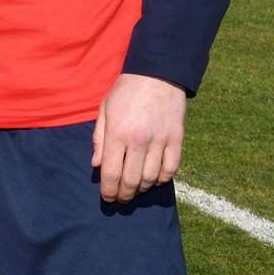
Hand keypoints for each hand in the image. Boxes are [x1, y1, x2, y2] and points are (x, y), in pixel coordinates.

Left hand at [91, 73, 185, 203]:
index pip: (112, 172)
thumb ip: (99, 139)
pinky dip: (162, 179)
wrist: (157, 76)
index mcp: (118, 133)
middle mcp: (139, 140)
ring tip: (134, 189)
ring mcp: (160, 141)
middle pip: (131, 180)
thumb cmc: (125, 92)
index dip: (109, 190)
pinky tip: (153, 179)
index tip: (107, 198)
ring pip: (151, 178)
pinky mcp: (177, 140)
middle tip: (120, 199)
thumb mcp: (104, 110)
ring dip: (141, 189)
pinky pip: (171, 169)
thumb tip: (97, 165)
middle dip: (124, 195)